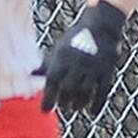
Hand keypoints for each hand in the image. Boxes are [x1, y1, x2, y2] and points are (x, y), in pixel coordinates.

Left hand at [35, 0, 126, 115]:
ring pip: (85, 93)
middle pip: (69, 90)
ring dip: (79, 104)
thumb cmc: (75, 38)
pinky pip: (102, 91)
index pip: (52, 82)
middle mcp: (77, 64)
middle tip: (63, 106)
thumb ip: (47, 64)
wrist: (101, 25)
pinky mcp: (107, 71)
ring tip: (75, 108)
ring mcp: (93, 68)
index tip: (44, 111)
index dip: (48, 98)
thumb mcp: (58, 48)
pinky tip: (93, 112)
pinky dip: (97, 104)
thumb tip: (30, 76)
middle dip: (64, 102)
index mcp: (62, 58)